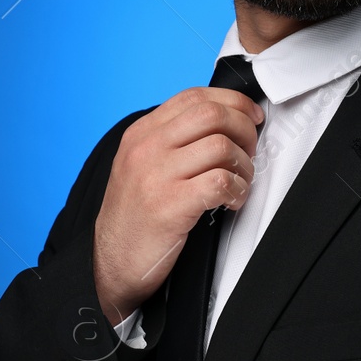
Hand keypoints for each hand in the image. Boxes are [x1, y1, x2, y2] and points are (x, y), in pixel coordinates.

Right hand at [92, 87, 263, 326]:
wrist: (109, 263)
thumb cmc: (134, 218)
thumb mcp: (142, 166)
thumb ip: (172, 141)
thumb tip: (223, 123)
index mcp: (141, 134)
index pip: (194, 97)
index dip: (232, 101)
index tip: (251, 115)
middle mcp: (146, 148)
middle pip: (211, 115)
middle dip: (244, 130)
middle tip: (250, 152)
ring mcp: (156, 175)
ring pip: (221, 146)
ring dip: (244, 165)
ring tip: (240, 183)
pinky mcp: (170, 205)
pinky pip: (220, 181)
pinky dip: (237, 190)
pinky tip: (232, 201)